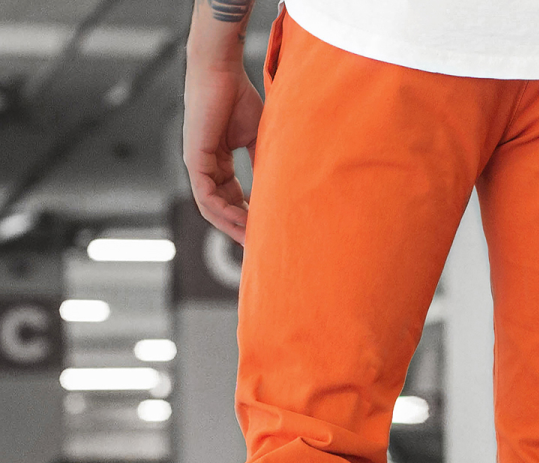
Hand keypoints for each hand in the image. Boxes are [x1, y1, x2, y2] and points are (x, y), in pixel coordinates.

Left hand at [183, 55, 263, 244]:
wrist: (221, 69)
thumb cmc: (238, 95)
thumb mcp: (257, 138)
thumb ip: (261, 165)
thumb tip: (276, 191)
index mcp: (217, 162)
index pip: (230, 199)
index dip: (247, 218)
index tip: (265, 232)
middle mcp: (203, 166)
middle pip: (219, 208)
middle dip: (238, 229)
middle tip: (259, 248)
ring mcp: (196, 164)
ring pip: (211, 208)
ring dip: (231, 225)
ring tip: (252, 240)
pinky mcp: (194, 159)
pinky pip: (207, 196)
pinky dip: (223, 210)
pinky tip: (242, 220)